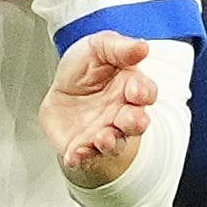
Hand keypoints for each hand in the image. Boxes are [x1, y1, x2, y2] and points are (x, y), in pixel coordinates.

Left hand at [39, 31, 156, 185]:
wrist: (60, 92)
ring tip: (104, 138)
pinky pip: (85, 158)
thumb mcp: (98, 47)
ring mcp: (104, 133)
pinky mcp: (82, 148)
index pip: (145, 93)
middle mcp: (121, 114)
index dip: (143, 92)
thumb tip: (142, 46)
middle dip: (135, 123)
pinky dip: (81, 159)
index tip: (136, 90)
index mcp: (130, 88)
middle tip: (131, 119)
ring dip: (110, 143)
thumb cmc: (85, 71)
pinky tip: (76, 155)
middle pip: (135, 123)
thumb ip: (119, 47)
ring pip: (114, 143)